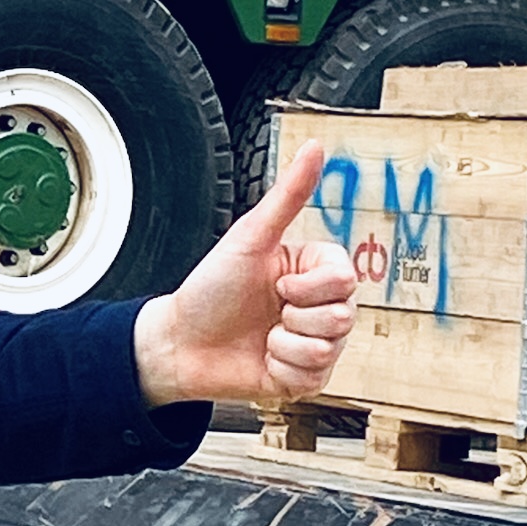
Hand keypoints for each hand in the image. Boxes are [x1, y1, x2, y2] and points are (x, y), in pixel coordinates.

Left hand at [133, 138, 357, 409]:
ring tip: (263, 336)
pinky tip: (264, 359)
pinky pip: (315, 378)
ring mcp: (315, 342)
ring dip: (284, 344)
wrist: (181, 344)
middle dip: (295, 316)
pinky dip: (283, 369)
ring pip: (329, 348)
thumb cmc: (211, 289)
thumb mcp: (251, 238)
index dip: (309, 286)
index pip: (345, 279)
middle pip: (344, 316)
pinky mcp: (305, 377)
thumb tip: (315, 147)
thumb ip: (288, 195)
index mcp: (313, 270)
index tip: (277, 284)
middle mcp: (320, 306)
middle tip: (268, 310)